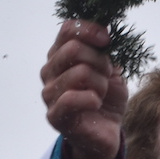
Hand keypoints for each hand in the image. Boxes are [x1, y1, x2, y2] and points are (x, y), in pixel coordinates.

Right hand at [41, 19, 125, 158]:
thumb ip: (103, 48)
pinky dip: (93, 100)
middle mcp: (49, 71)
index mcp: (60, 55)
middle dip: (101, 61)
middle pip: (74, 49)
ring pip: (80, 72)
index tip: (107, 40)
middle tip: (107, 75)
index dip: (90, 30)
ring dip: (101, 84)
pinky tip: (95, 105)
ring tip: (101, 94)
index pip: (68, 29)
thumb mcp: (110, 67)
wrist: (106, 132)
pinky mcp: (54, 115)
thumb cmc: (106, 97)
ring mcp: (49, 93)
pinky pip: (72, 98)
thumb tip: (104, 27)